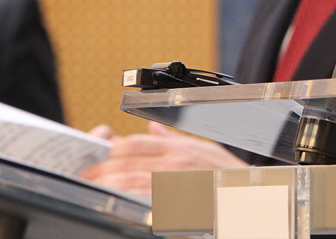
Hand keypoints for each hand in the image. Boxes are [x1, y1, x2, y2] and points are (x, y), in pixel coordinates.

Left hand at [79, 121, 245, 195]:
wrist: (249, 194)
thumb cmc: (228, 173)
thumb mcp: (204, 148)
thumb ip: (175, 139)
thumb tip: (153, 130)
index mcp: (179, 148)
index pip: (137, 143)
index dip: (113, 148)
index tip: (100, 155)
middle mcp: (174, 164)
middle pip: (128, 162)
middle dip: (103, 168)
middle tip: (86, 175)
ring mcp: (173, 185)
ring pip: (131, 181)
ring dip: (108, 185)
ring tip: (94, 189)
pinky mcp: (174, 206)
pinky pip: (143, 202)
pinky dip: (127, 200)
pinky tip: (115, 201)